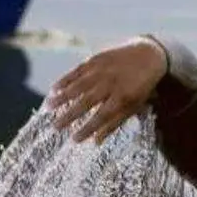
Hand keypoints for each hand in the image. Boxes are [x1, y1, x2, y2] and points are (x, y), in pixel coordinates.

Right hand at [48, 37, 167, 143]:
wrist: (148, 55)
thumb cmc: (141, 86)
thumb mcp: (134, 106)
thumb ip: (115, 123)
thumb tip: (96, 141)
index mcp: (123, 97)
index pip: (102, 116)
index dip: (88, 128)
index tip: (74, 139)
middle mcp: (110, 84)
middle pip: (87, 102)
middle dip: (70, 115)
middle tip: (55, 126)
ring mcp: (102, 70)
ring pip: (79, 85)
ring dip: (63, 96)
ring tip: (49, 107)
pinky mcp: (95, 59)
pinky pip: (77, 71)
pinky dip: (65, 79)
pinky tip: (54, 88)